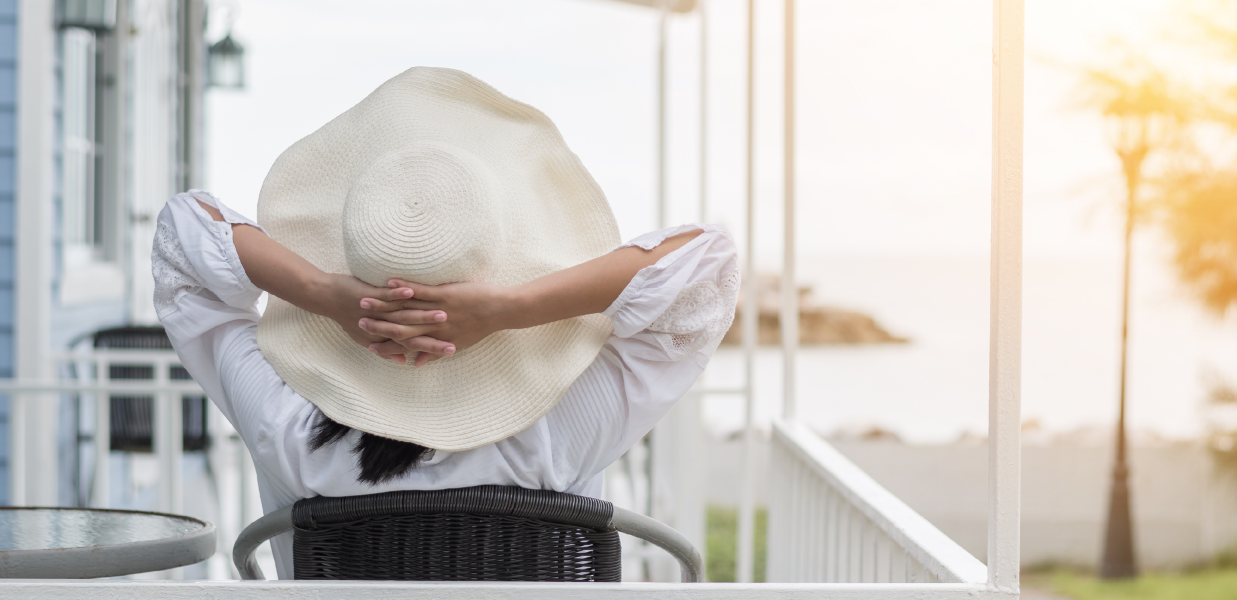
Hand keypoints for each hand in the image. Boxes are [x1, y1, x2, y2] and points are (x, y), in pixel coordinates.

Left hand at [309, 274, 455, 363]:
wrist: (325, 298)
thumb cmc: (348, 315)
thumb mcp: (367, 337)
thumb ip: (390, 349)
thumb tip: (408, 363)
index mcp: (384, 339)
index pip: (415, 347)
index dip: (434, 349)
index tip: (453, 350)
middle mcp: (382, 328)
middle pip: (413, 335)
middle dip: (435, 337)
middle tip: (455, 339)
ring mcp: (376, 312)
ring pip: (402, 316)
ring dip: (422, 315)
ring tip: (443, 313)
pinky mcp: (369, 295)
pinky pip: (386, 296)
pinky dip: (399, 293)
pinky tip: (412, 291)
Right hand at [357, 278, 515, 364]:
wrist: (502, 311)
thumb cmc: (480, 326)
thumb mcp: (456, 343)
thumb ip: (433, 352)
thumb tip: (417, 363)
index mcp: (435, 339)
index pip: (404, 345)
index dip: (384, 346)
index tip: (367, 345)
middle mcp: (433, 328)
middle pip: (399, 329)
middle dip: (377, 326)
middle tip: (358, 321)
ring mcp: (438, 311)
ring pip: (405, 310)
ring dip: (384, 305)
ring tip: (365, 300)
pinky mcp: (445, 295)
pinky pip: (421, 291)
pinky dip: (405, 287)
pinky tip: (389, 282)